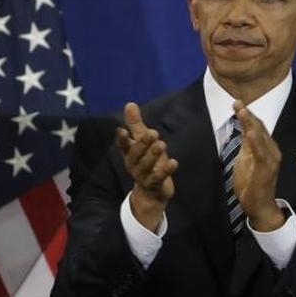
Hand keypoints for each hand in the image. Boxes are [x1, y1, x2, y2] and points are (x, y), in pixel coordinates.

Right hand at [116, 102, 177, 230]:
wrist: (152, 192)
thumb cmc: (148, 162)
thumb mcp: (143, 142)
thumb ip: (136, 125)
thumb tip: (129, 104)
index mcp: (130, 154)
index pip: (123, 145)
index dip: (122, 139)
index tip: (122, 130)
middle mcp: (133, 165)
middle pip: (135, 155)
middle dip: (143, 144)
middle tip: (153, 133)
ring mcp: (143, 176)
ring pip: (145, 166)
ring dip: (153, 155)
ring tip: (161, 144)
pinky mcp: (154, 185)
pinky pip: (158, 178)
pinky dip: (166, 171)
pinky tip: (174, 162)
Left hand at [232, 101, 284, 231]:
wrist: (259, 206)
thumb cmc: (251, 184)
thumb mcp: (245, 160)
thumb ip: (246, 145)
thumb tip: (243, 129)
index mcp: (266, 148)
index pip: (257, 127)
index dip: (247, 115)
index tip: (237, 102)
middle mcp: (271, 151)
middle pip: (259, 128)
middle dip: (248, 114)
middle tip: (237, 101)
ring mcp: (271, 159)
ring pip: (260, 137)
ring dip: (251, 123)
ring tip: (242, 110)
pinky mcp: (266, 169)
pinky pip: (260, 153)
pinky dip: (255, 141)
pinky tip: (249, 132)